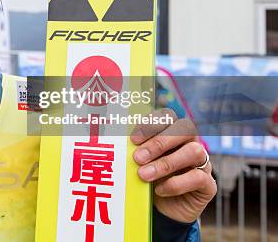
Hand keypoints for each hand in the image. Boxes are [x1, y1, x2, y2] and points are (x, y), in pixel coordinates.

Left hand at [131, 108, 216, 222]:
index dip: (152, 123)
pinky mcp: (208, 184)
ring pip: (194, 151)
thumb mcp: (139, 163)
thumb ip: (134, 150)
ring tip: (144, 175)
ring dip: (166, 163)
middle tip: (137, 157)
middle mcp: (191, 143)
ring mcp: (202, 163)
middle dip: (158, 142)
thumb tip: (117, 143)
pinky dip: (176, 184)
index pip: (168, 116)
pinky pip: (198, 178)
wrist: (163, 209)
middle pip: (184, 129)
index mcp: (173, 132)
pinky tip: (159, 190)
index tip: (133, 139)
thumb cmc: (149, 178)